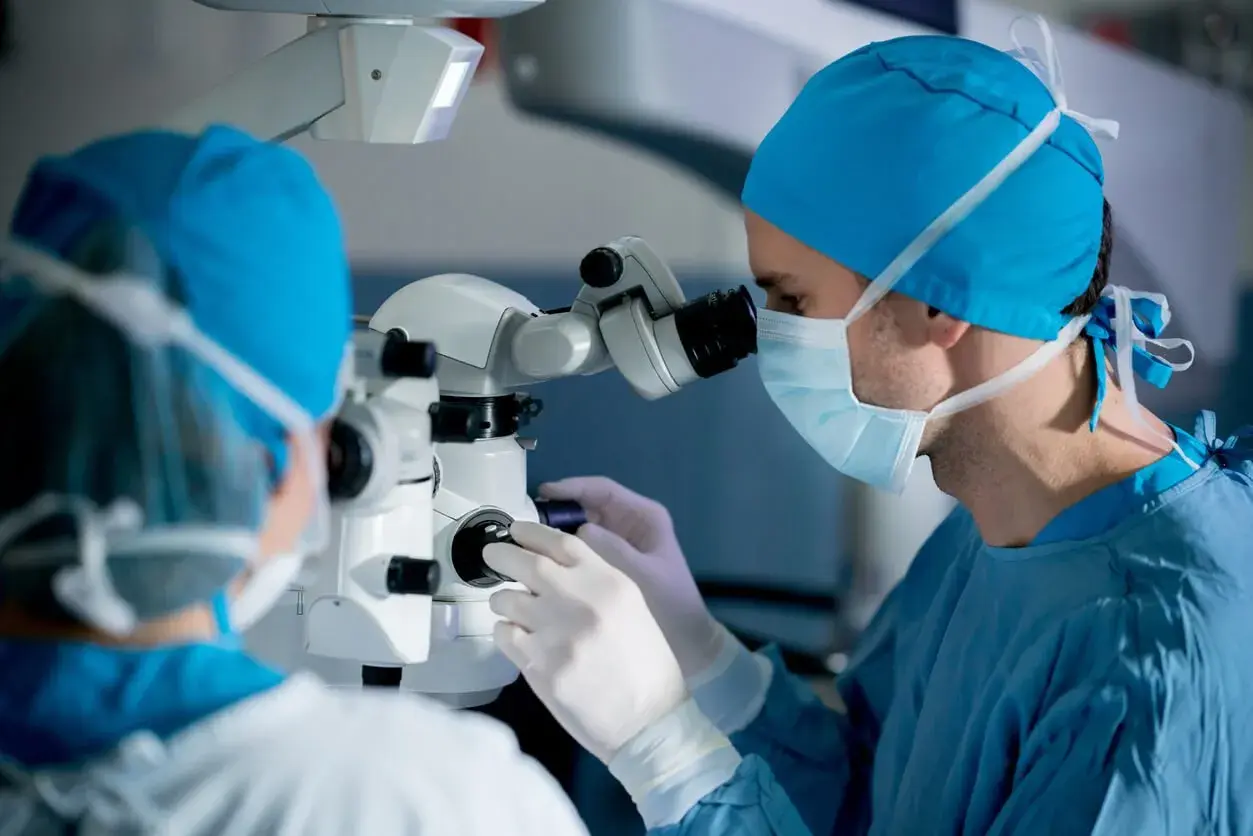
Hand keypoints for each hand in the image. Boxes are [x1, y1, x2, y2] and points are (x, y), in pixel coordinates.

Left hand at [485, 521, 687, 763]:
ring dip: (503, 600)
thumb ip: (594, 581)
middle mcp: (581, 602)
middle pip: (527, 564)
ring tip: (510, 608)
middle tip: (492, 553)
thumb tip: (549, 564)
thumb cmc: (644, 662)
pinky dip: (505, 632)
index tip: (515, 529)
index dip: (532, 532)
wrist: (650, 719)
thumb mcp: (630, 606)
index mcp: (609, 583)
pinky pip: (504, 636)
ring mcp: (557, 635)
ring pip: (507, 600)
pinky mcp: (540, 667)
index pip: (562, 543)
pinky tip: (515, 638)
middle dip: (502, 555)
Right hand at [539, 477, 723, 679]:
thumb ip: (610, 548)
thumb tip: (577, 530)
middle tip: (526, 522)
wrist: (687, 641)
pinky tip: (542, 562)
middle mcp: (629, 524)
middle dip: (558, 511)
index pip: (602, 490)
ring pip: (581, 527)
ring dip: (557, 532)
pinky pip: (583, 550)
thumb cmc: (670, 603)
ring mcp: (619, 544)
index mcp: (644, 517)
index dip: (571, 488)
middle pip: (587, 506)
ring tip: (527, 540)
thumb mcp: (641, 573)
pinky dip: (563, 552)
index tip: (543, 493)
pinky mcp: (610, 564)